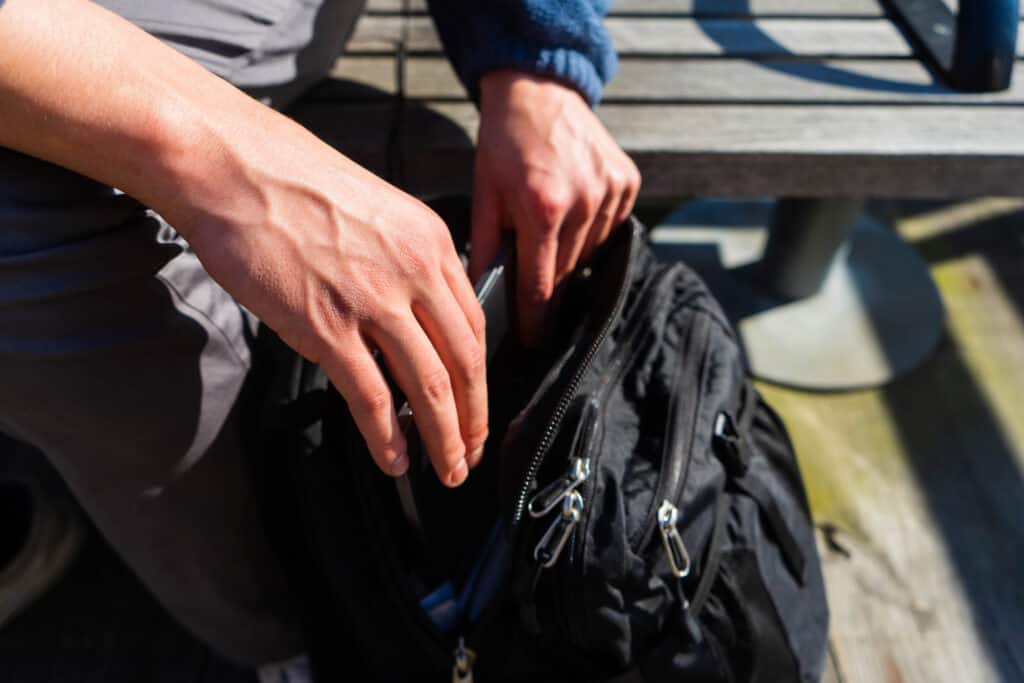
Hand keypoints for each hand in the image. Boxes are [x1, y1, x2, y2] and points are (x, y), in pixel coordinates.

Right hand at [0, 0, 486, 486]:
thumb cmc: (291, 180)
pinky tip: (392, 459)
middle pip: (465, 364)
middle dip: (474, 419)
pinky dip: (386, 437)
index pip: (475, 325)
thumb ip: (404, 258)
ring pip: (430, 388)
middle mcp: (414, 272)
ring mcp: (372, 300)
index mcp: (431, 242)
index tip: (477, 404)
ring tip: (447, 468)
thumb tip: (410, 310)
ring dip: (443, 439)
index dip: (480, 377)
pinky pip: (371, 397)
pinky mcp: (326, 326)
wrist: (231, 164)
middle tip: (473, 451)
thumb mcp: (375, 209)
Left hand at [471, 70, 640, 342]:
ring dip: (569, 255)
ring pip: (590, 254)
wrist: (538, 89)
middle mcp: (583, 202)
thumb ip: (486, 246)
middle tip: (530, 285)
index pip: (542, 285)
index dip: (536, 320)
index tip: (533, 343)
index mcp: (543, 208)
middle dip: (547, 284)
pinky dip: (591, 231)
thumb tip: (480, 295)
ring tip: (548, 231)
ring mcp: (610, 191)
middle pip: (567, 273)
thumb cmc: (503, 142)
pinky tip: (572, 211)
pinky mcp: (627, 181)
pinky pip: (610, 229)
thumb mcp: (484, 192)